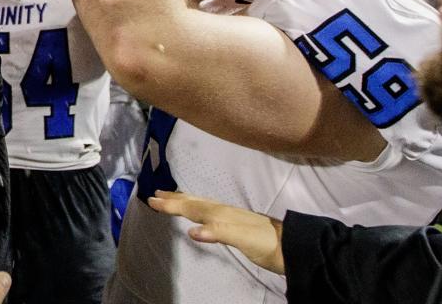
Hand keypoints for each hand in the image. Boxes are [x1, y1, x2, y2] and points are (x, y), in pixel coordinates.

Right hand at [148, 190, 284, 273]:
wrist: (291, 247)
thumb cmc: (266, 244)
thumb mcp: (242, 239)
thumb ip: (218, 232)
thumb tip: (191, 230)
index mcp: (220, 214)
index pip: (190, 207)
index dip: (171, 204)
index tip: (151, 199)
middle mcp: (223, 211)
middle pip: (193, 202)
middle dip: (174, 198)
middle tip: (155, 194)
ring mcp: (229, 216)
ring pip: (200, 204)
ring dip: (183, 200)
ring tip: (171, 197)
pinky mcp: (234, 224)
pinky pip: (208, 211)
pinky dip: (197, 208)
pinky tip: (198, 215)